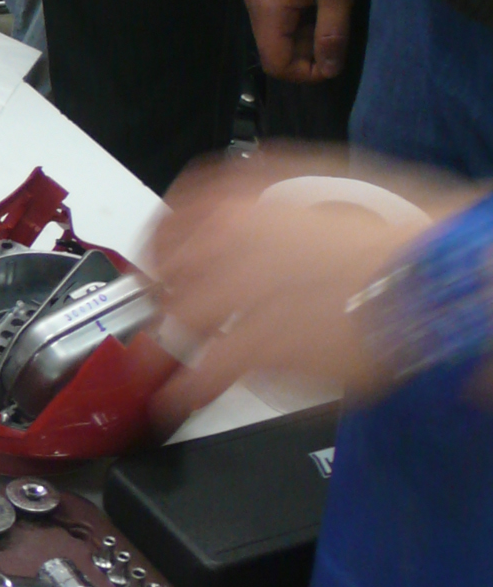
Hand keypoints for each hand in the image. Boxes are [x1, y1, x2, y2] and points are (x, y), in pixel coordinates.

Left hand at [146, 145, 475, 427]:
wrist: (430, 280)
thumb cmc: (398, 236)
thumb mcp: (329, 186)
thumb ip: (276, 198)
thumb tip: (251, 204)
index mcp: (244, 200)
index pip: (173, 218)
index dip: (161, 243)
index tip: (160, 257)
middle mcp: (229, 244)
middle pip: (166, 274)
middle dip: (160, 295)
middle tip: (161, 311)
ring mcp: (237, 298)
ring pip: (177, 322)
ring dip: (163, 344)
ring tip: (156, 363)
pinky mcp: (258, 351)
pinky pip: (202, 375)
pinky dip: (185, 391)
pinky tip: (179, 400)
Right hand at [243, 0, 355, 82]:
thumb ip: (332, 33)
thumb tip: (330, 70)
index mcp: (269, 9)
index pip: (277, 63)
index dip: (306, 74)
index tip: (334, 64)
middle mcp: (253, 4)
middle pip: (274, 50)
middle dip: (307, 55)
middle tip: (337, 39)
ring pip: (275, 34)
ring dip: (304, 38)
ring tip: (330, 19)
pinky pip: (275, 17)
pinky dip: (297, 22)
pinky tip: (317, 6)